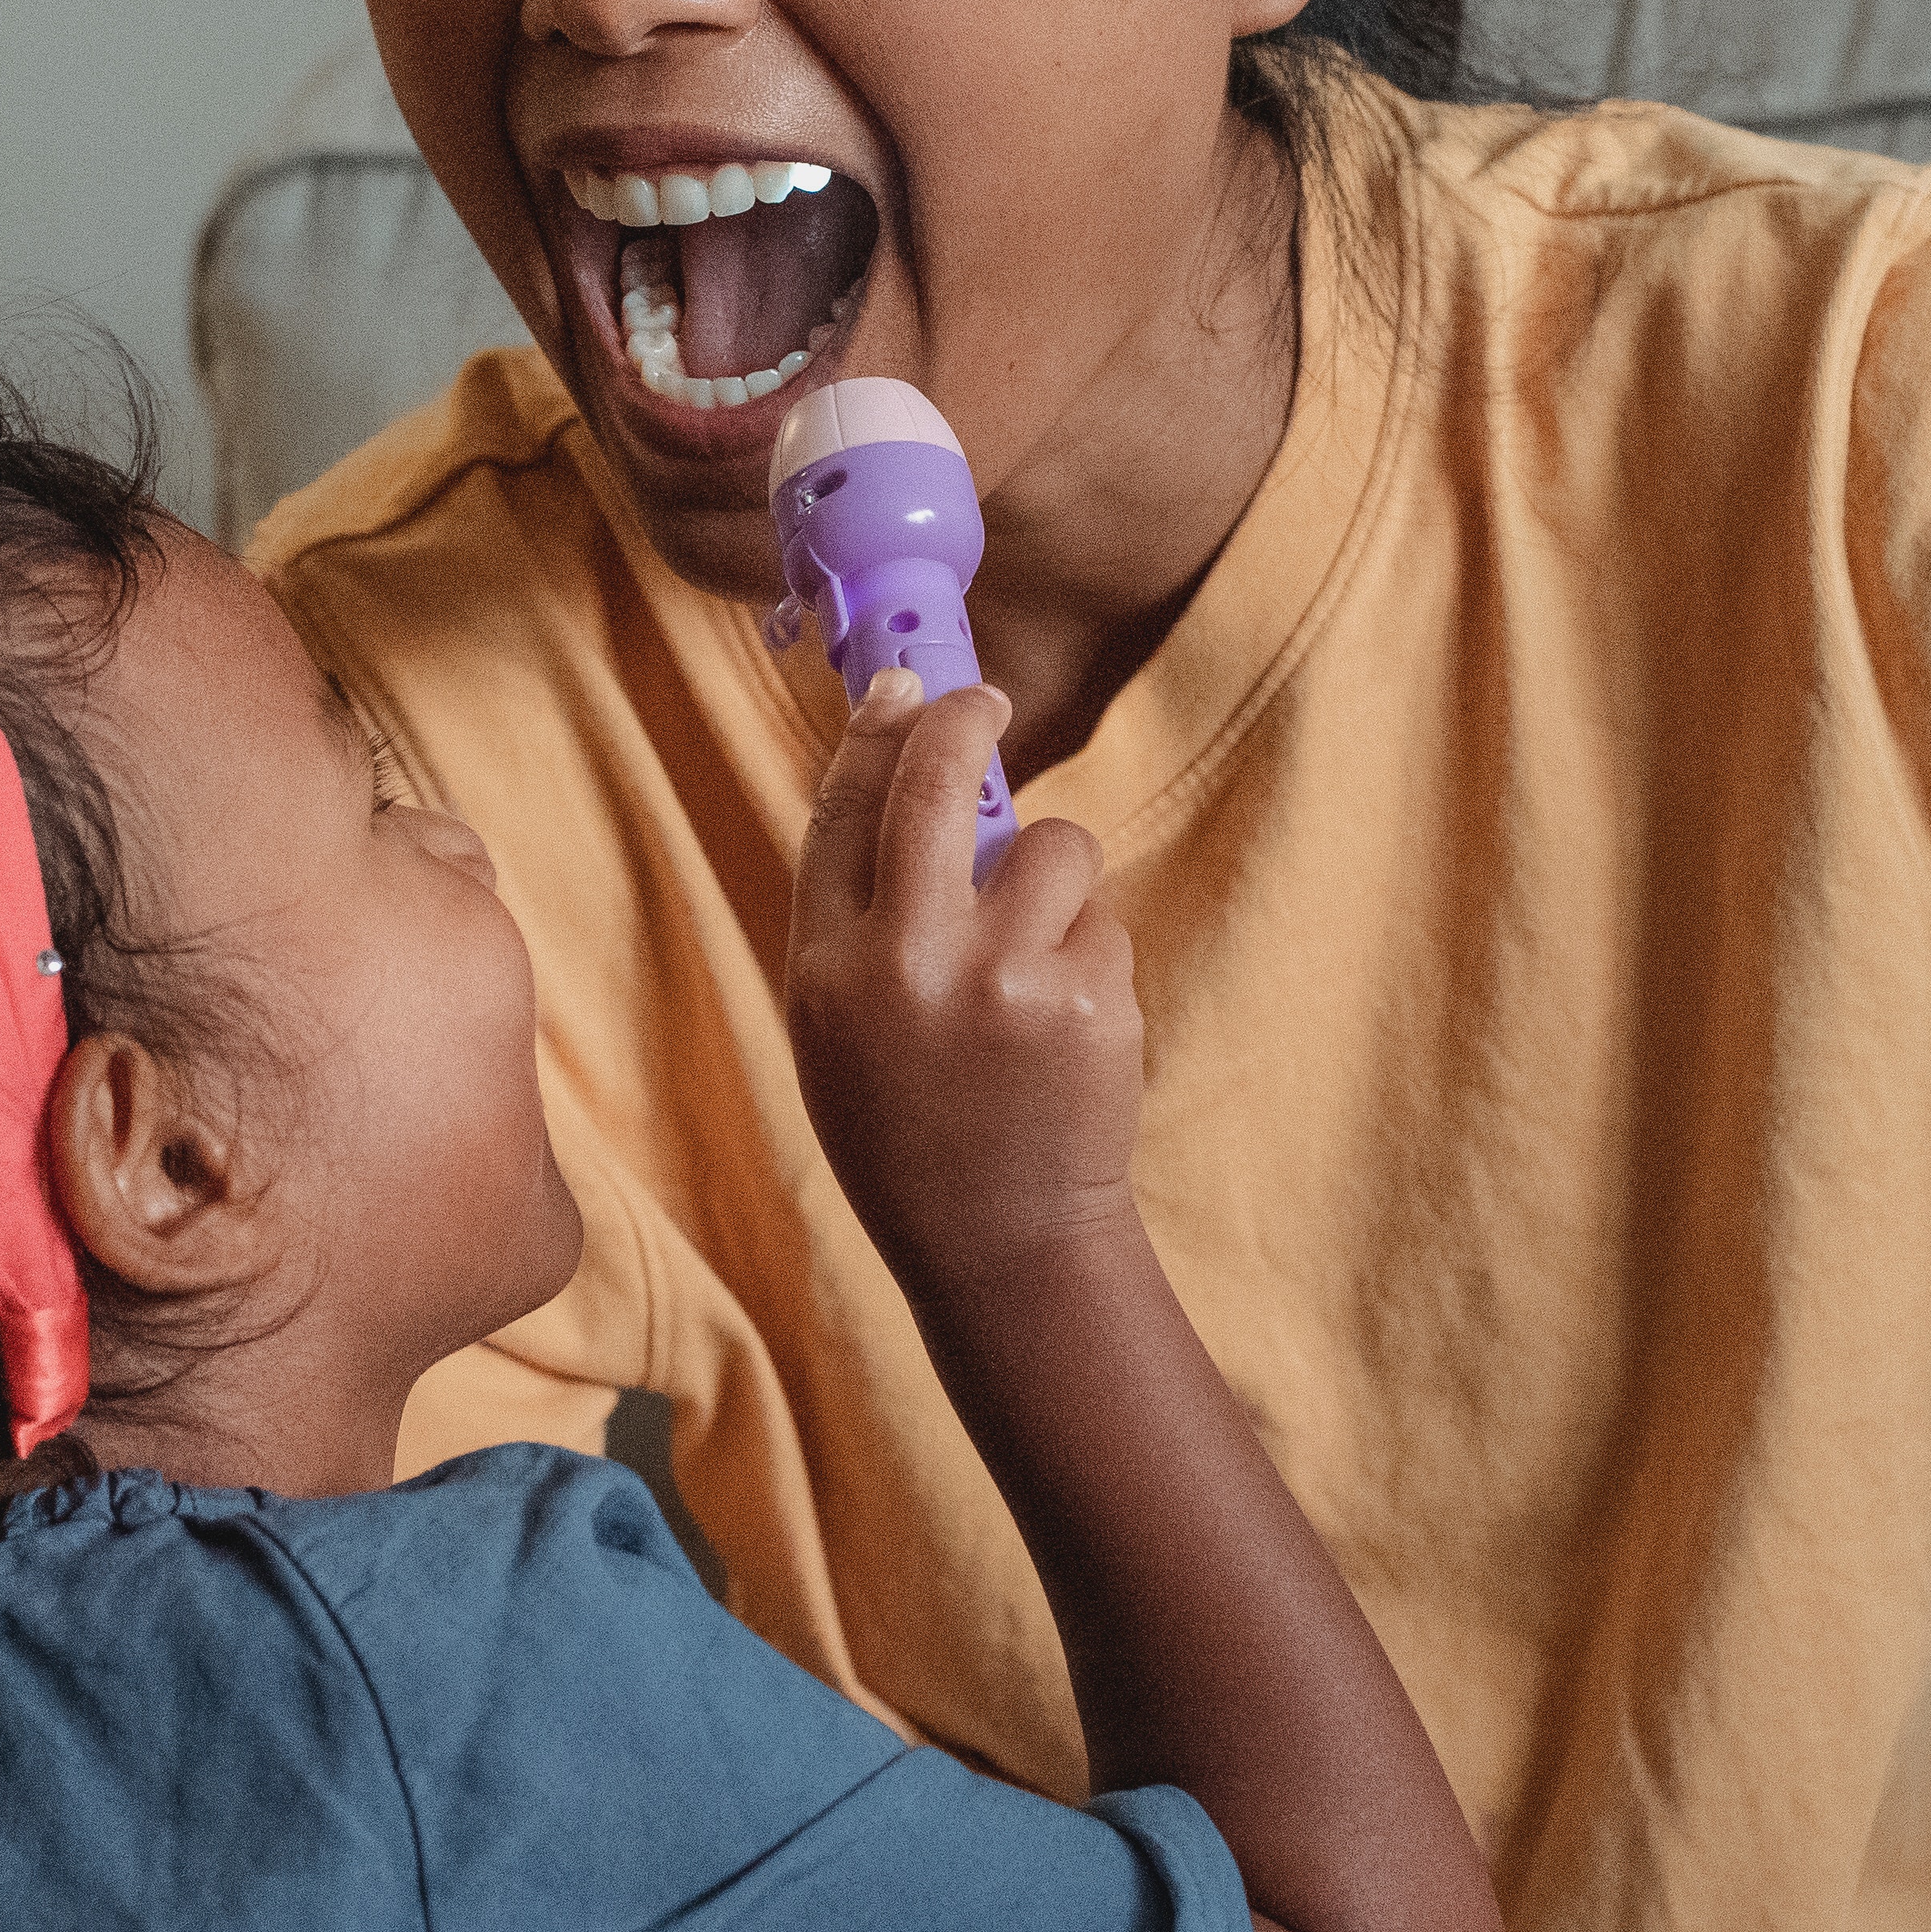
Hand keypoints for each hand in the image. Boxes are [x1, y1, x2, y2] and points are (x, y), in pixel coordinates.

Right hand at [786, 671, 1140, 1305]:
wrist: (1000, 1242)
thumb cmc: (912, 1127)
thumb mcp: (843, 1027)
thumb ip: (863, 914)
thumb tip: (907, 769)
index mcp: (829, 969)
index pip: (841, 811)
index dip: (875, 735)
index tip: (906, 689)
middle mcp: (908, 962)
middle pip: (939, 781)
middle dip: (968, 719)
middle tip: (986, 702)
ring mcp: (1003, 978)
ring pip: (1054, 845)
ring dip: (1055, 875)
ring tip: (1036, 955)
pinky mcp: (1088, 999)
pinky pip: (1101, 920)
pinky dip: (1091, 953)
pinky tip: (1066, 1024)